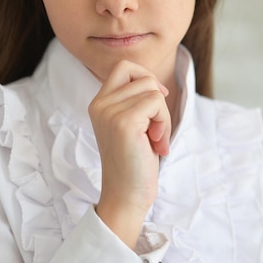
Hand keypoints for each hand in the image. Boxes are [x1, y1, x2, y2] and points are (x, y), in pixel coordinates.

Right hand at [89, 60, 170, 247]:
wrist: (126, 195)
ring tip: (155, 139)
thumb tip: (157, 86)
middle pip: (143, 77)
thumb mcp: (132, 124)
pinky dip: (164, 123)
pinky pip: (156, 102)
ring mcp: (109, 112)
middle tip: (156, 130)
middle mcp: (99, 104)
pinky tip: (157, 143)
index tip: (155, 104)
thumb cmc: (134, 163)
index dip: (145, 77)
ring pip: (152, 90)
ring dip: (163, 116)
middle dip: (158, 102)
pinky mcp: (123, 122)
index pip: (124, 66)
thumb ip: (136, 102)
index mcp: (98, 103)